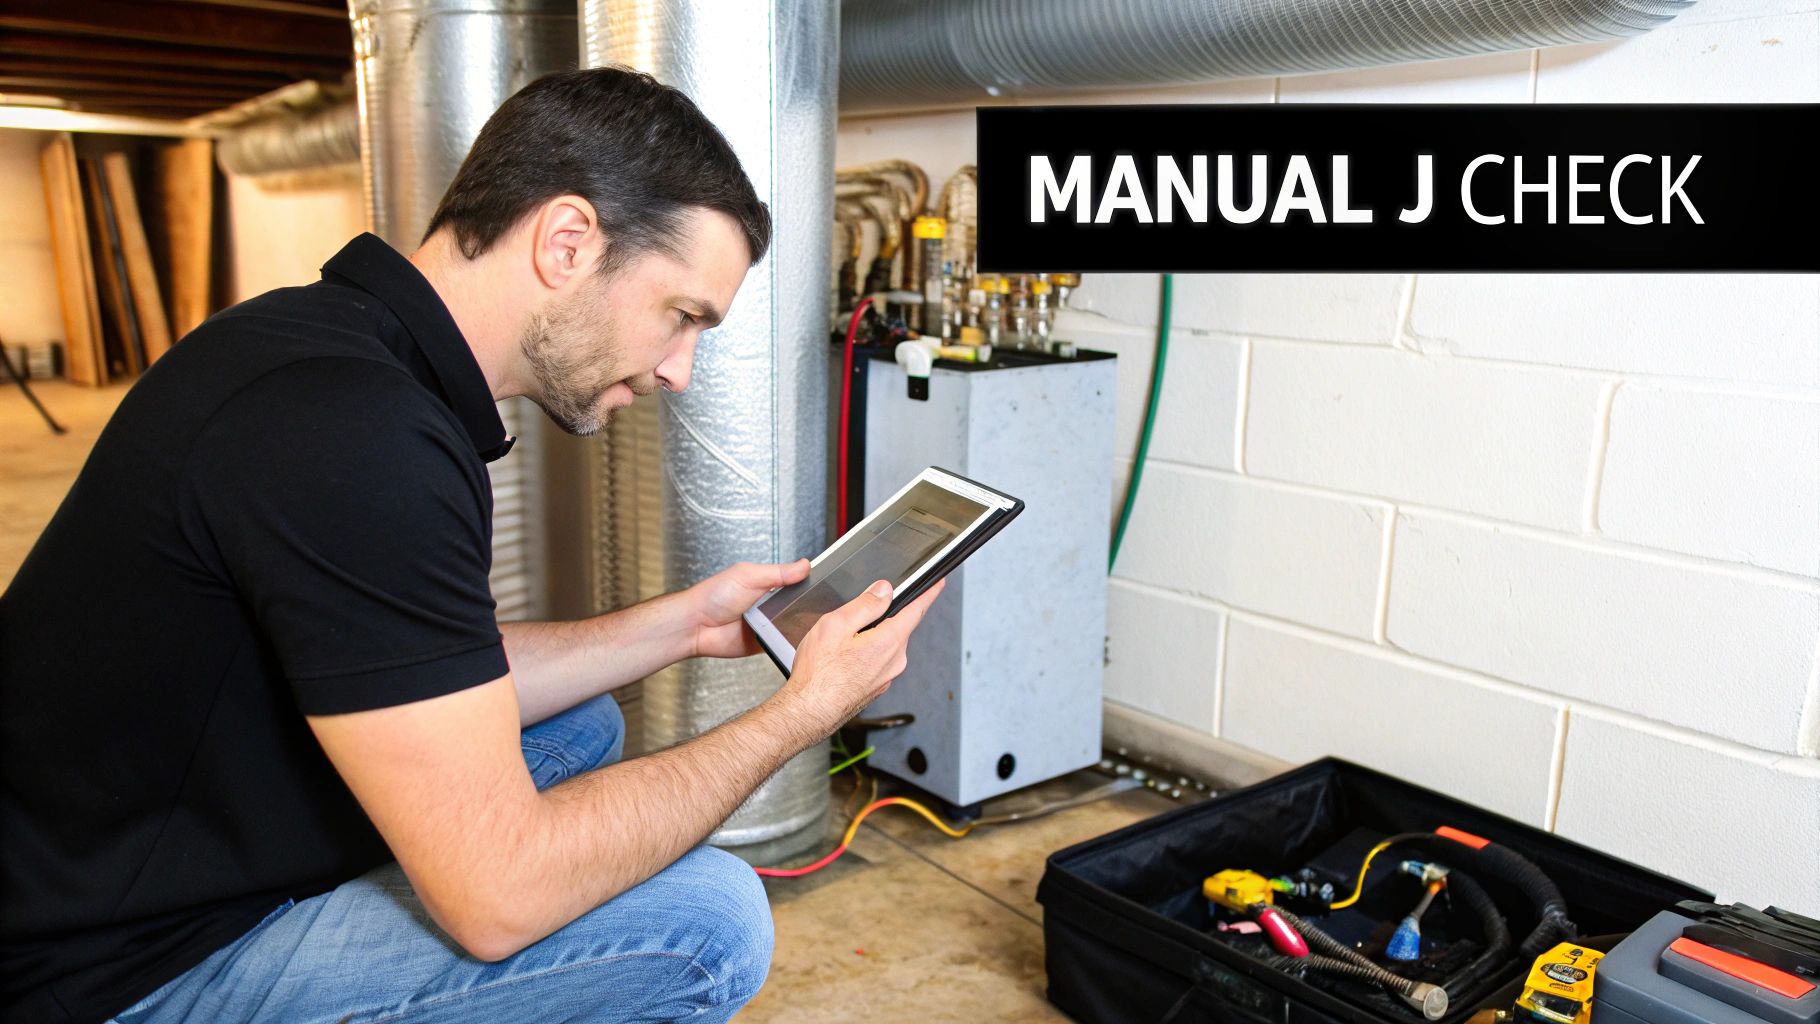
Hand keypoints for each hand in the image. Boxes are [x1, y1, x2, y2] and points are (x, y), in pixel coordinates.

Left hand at [684, 559, 810, 658]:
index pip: (797, 583)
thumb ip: (778, 572)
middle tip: (817, 606)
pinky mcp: (766, 643)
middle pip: (800, 606)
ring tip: (804, 622)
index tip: (826, 585)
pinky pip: (784, 643)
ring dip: (799, 625)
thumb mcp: (748, 575)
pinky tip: (793, 637)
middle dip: (808, 607)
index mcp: (768, 584)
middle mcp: (770, 604)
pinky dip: (789, 642)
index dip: (811, 584)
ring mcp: (769, 624)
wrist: (696, 626)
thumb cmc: (713, 596)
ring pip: (795, 625)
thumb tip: (804, 565)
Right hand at [779, 577, 944, 739]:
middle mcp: (894, 661)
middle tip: (853, 616)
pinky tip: (840, 659)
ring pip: (884, 644)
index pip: (917, 610)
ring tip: (838, 643)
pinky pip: (876, 660)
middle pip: (898, 626)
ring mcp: (886, 676)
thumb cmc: (819, 675)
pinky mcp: (875, 686)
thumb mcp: (837, 625)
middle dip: (882, 616)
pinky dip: (864, 653)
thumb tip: (885, 590)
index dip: (929, 593)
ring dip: (869, 636)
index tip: (939, 583)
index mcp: (889, 642)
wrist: (808, 713)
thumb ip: (865, 604)